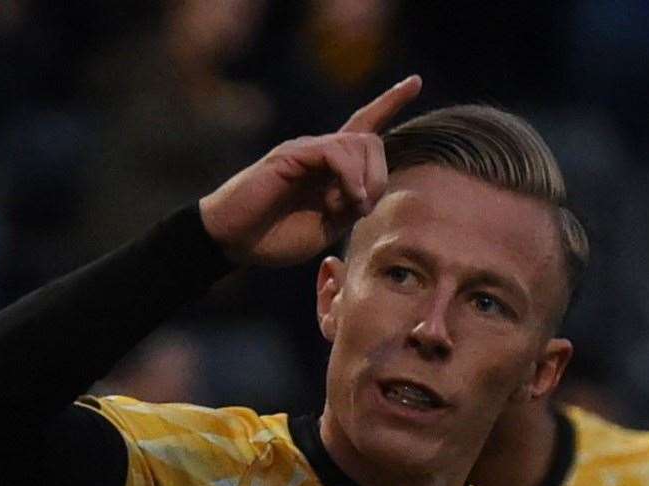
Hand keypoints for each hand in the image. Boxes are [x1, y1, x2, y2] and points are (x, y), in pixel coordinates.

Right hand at [199, 75, 421, 266]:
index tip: (415, 82)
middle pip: (371, 140)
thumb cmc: (273, 237)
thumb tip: (369, 192)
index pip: (363, 126)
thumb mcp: (325, 228)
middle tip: (363, 208)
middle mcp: (319, 152)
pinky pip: (335, 152)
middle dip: (380, 175)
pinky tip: (343, 200)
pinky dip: (349, 177)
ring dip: (365, 180)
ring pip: (358, 143)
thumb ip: (349, 207)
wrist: (233, 241)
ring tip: (351, 208)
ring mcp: (305, 150)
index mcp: (329, 169)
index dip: (389, 103)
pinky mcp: (291, 155)